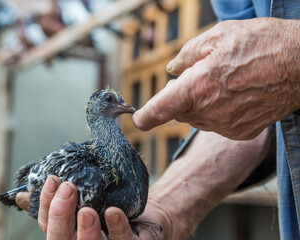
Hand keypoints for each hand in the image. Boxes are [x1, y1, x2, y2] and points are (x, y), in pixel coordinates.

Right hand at [16, 176, 167, 239]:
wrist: (149, 216)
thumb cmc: (110, 207)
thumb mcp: (82, 199)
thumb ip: (57, 199)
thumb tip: (20, 195)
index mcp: (70, 234)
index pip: (48, 226)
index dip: (46, 206)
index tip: (52, 180)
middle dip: (61, 217)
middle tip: (68, 188)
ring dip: (87, 232)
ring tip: (87, 210)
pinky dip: (118, 228)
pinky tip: (113, 212)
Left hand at [133, 18, 299, 139]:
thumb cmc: (262, 45)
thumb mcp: (218, 36)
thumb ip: (187, 55)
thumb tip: (172, 70)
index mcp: (198, 86)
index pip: (159, 109)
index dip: (145, 116)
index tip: (138, 119)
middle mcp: (209, 111)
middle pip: (178, 111)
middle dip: (180, 97)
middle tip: (198, 78)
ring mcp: (225, 125)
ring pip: (196, 118)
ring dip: (199, 104)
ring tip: (222, 83)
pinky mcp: (239, 132)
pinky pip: (215, 124)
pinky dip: (217, 112)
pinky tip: (233, 96)